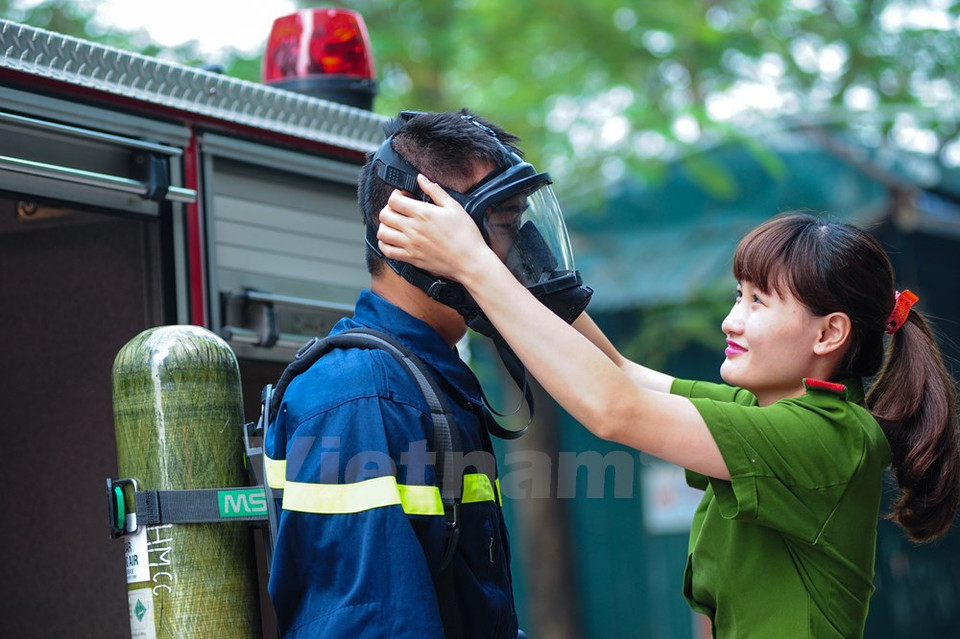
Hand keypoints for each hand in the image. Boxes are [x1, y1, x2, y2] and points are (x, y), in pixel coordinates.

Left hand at [377, 174, 491, 281]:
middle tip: (399, 210)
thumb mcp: (454, 206)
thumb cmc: (465, 235)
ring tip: (394, 224)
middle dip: (389, 209)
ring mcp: (410, 245)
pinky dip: (384, 244)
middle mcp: (412, 229)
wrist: (470, 261)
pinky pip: (387, 251)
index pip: (394, 200)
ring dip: (385, 226)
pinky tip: (392, 240)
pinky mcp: (411, 258)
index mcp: (423, 213)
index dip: (396, 195)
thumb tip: (421, 179)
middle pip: (384, 215)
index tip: (404, 197)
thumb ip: (435, 191)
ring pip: (382, 233)